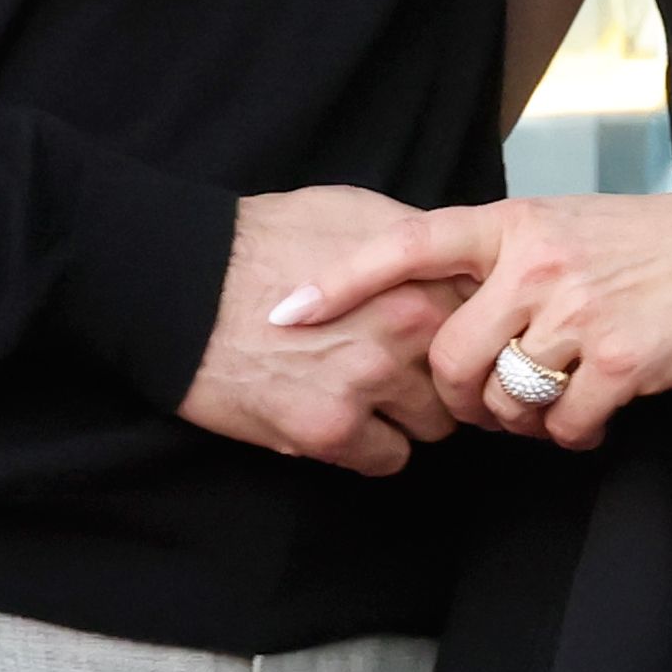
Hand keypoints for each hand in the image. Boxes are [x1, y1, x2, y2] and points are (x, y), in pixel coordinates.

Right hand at [180, 188, 472, 476]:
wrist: (180, 283)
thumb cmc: (262, 240)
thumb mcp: (352, 212)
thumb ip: (418, 245)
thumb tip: (461, 268)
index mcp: (421, 274)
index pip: (490, 319)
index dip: (475, 330)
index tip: (458, 339)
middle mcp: (409, 327)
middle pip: (469, 377)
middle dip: (444, 376)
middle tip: (406, 371)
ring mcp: (370, 380)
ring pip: (436, 425)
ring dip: (409, 416)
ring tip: (369, 394)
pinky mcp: (329, 428)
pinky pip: (388, 459)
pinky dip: (369, 447)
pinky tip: (339, 417)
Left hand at [275, 190, 671, 448]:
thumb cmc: (652, 242)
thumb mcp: (563, 226)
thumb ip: (500, 260)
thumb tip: (439, 315)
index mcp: (514, 225)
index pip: (406, 247)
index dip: (339, 283)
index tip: (282, 313)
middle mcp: (537, 262)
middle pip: (448, 356)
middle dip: (458, 398)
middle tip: (491, 403)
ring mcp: (580, 311)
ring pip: (503, 398)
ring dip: (522, 419)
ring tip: (557, 401)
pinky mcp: (623, 359)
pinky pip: (563, 426)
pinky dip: (574, 435)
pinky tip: (597, 415)